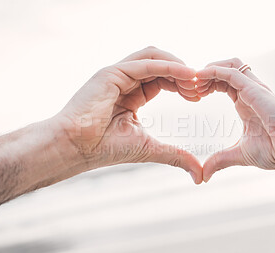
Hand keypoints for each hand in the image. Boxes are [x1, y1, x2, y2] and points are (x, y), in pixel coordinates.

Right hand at [54, 47, 202, 183]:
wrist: (75, 148)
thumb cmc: (105, 149)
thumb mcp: (150, 149)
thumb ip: (175, 156)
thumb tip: (199, 174)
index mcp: (131, 95)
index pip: (162, 80)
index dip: (181, 84)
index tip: (197, 97)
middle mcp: (124, 81)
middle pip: (160, 65)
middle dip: (183, 75)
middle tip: (199, 90)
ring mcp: (116, 74)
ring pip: (153, 57)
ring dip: (177, 66)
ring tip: (194, 81)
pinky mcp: (111, 72)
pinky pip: (145, 64)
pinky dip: (168, 66)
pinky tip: (185, 75)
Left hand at [196, 58, 274, 181]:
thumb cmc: (274, 151)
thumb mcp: (239, 155)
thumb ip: (220, 160)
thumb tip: (204, 176)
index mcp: (246, 102)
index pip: (224, 83)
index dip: (207, 84)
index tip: (193, 95)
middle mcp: (250, 92)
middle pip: (225, 69)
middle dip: (205, 75)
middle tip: (190, 87)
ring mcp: (254, 88)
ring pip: (229, 65)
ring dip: (209, 69)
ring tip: (195, 82)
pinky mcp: (255, 90)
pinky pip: (232, 72)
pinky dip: (214, 71)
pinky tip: (200, 78)